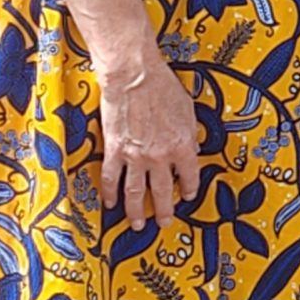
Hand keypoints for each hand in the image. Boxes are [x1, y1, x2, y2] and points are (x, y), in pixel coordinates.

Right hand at [97, 49, 201, 224]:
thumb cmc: (161, 86)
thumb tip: (190, 148)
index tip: (187, 194)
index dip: (189, 188)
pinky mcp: (114, 149)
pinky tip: (110, 203)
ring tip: (138, 224)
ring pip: (135, 192)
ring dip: (136, 211)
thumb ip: (189, 134)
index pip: (189, 176)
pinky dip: (110, 193)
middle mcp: (159, 156)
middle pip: (162, 191)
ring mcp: (135, 156)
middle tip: (164, 222)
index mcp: (182, 146)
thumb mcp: (187, 111)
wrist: (134, 76)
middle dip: (164, 210)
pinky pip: (111, 177)